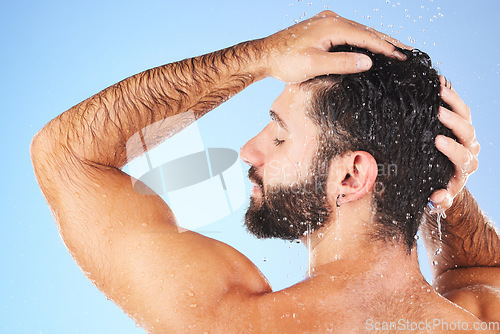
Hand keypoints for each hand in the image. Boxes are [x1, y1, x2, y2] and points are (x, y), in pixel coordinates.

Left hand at [261, 10, 409, 82]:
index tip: (402, 57)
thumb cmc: (285, 61)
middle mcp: (332, 19)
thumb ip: (342, 63)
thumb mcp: (314, 65)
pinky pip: (348, 32)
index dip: (386, 48)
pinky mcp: (322, 28)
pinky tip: (369, 46)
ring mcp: (326, 22)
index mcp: (332, 26)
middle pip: (366, 30)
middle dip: (387, 41)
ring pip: (358, 30)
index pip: (367, 37)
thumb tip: (369, 62)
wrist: (265, 55)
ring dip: (376, 40)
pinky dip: (362, 39)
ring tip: (394, 49)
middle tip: (407, 51)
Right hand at [429, 76, 479, 210]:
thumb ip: (440, 201)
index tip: (437, 141)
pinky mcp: (460, 124)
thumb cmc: (438, 189)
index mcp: (465, 168)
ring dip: (454, 101)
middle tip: (438, 112)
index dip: (452, 148)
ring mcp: (467, 135)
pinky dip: (450, 94)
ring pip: (466, 115)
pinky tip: (439, 82)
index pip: (463, 156)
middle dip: (454, 122)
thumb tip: (438, 197)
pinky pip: (459, 106)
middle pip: (467, 133)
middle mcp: (470, 149)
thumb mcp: (438, 200)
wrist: (447, 181)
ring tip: (439, 89)